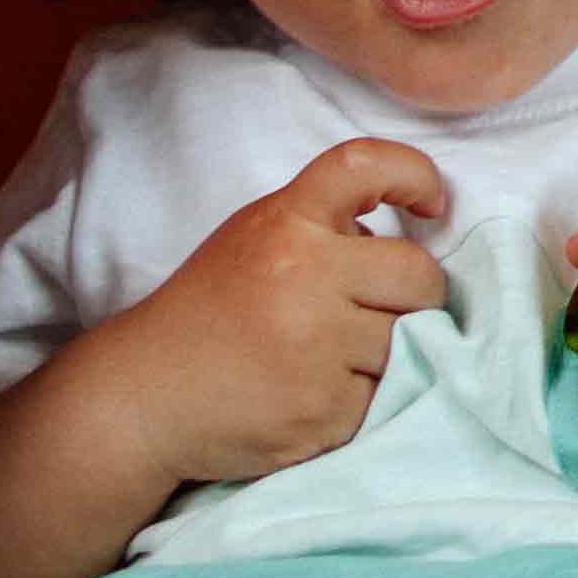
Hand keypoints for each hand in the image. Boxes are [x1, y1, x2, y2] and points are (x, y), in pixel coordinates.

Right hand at [65, 137, 445, 489]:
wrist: (145, 395)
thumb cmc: (211, 311)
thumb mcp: (255, 240)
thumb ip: (324, 227)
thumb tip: (411, 235)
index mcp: (285, 223)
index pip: (364, 166)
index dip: (414, 174)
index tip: (432, 204)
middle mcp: (303, 276)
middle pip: (420, 275)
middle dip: (418, 295)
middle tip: (383, 310)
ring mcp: (315, 348)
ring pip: (410, 343)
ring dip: (389, 353)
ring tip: (333, 359)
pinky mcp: (323, 411)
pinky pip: (386, 399)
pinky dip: (366, 401)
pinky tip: (318, 394)